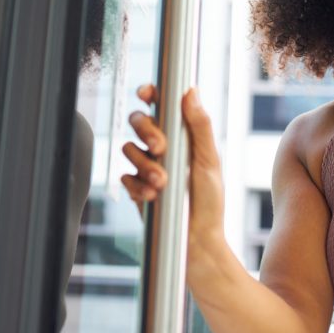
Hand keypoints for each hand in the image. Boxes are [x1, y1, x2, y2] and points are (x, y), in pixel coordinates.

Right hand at [121, 84, 224, 242]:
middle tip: (160, 148)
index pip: (160, 105)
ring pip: (128, 148)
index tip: (146, 94)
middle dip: (146, 131)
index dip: (150, 94)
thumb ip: (200, 126)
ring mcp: (146, 166)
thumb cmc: (209, 202)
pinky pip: (124, 176)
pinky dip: (137, 185)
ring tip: (163, 183)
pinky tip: (152, 196)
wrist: (197, 241)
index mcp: (181, 136)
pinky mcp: (135, 187)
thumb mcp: (209, 161)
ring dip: (144, 164)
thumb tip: (191, 91)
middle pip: (138, 121)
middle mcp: (161, 147)